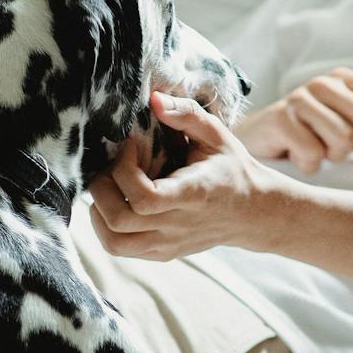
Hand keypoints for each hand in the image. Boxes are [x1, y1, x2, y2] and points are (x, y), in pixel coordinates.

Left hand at [88, 93, 277, 260]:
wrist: (253, 211)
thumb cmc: (232, 167)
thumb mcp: (216, 134)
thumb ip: (186, 114)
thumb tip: (153, 99)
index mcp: (193, 194)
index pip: (143, 198)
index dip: (123, 170)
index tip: (129, 146)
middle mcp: (178, 225)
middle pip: (118, 221)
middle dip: (102, 188)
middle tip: (112, 166)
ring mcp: (168, 244)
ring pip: (113, 243)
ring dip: (98, 212)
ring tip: (110, 187)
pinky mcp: (162, 253)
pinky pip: (120, 248)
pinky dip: (107, 225)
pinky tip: (119, 201)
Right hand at [233, 68, 352, 173]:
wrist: (257, 141)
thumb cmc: (310, 133)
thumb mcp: (350, 123)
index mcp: (344, 79)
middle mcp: (323, 83)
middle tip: (339, 147)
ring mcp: (299, 99)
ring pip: (343, 140)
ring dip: (333, 156)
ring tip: (316, 150)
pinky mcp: (280, 120)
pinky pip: (315, 154)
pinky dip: (310, 165)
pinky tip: (297, 156)